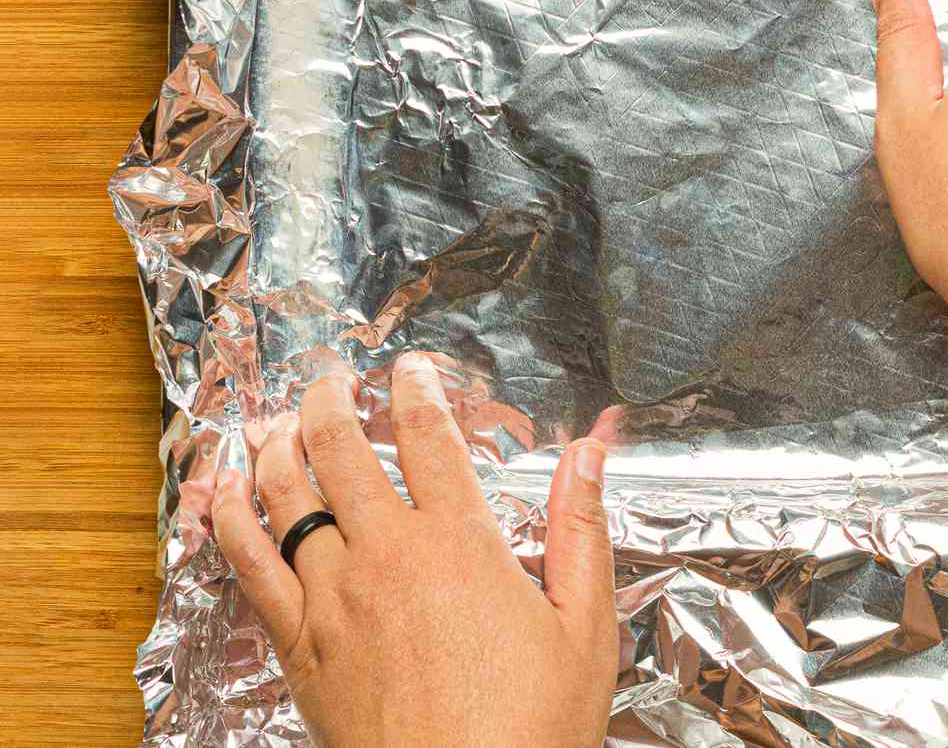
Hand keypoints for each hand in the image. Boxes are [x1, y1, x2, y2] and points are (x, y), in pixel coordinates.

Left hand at [211, 354, 616, 747]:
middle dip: (329, 400)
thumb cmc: (532, 727)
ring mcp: (334, 601)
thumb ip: (582, 528)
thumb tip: (590, 451)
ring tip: (273, 421)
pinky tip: (223, 493)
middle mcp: (388, 556)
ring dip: (276, 445)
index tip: (411, 368)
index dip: (418, 390)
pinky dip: (229, 518)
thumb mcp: (584, 625)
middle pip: (342, 450)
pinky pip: (248, 565)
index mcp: (461, 543)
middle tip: (328, 380)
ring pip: (286, 496)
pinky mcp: (298, 648)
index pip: (430, 437)